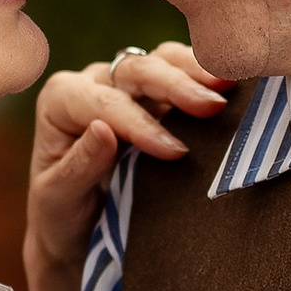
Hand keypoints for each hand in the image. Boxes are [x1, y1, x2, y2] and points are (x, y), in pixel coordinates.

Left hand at [21, 42, 228, 290]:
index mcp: (60, 102)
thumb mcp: (57, 202)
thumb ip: (77, 168)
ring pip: (163, 60)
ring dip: (197, 72)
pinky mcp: (158, 95)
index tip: (175, 153)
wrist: (81, 230)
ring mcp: (128, 85)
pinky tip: (233, 88)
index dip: (140, 123)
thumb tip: (103, 131)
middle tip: (213, 108)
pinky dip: (206, 76)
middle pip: (136, 69)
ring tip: (229, 87)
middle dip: (175, 86)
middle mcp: (94, 83)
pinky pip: (183, 72)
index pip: (103, 103)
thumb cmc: (62, 217)